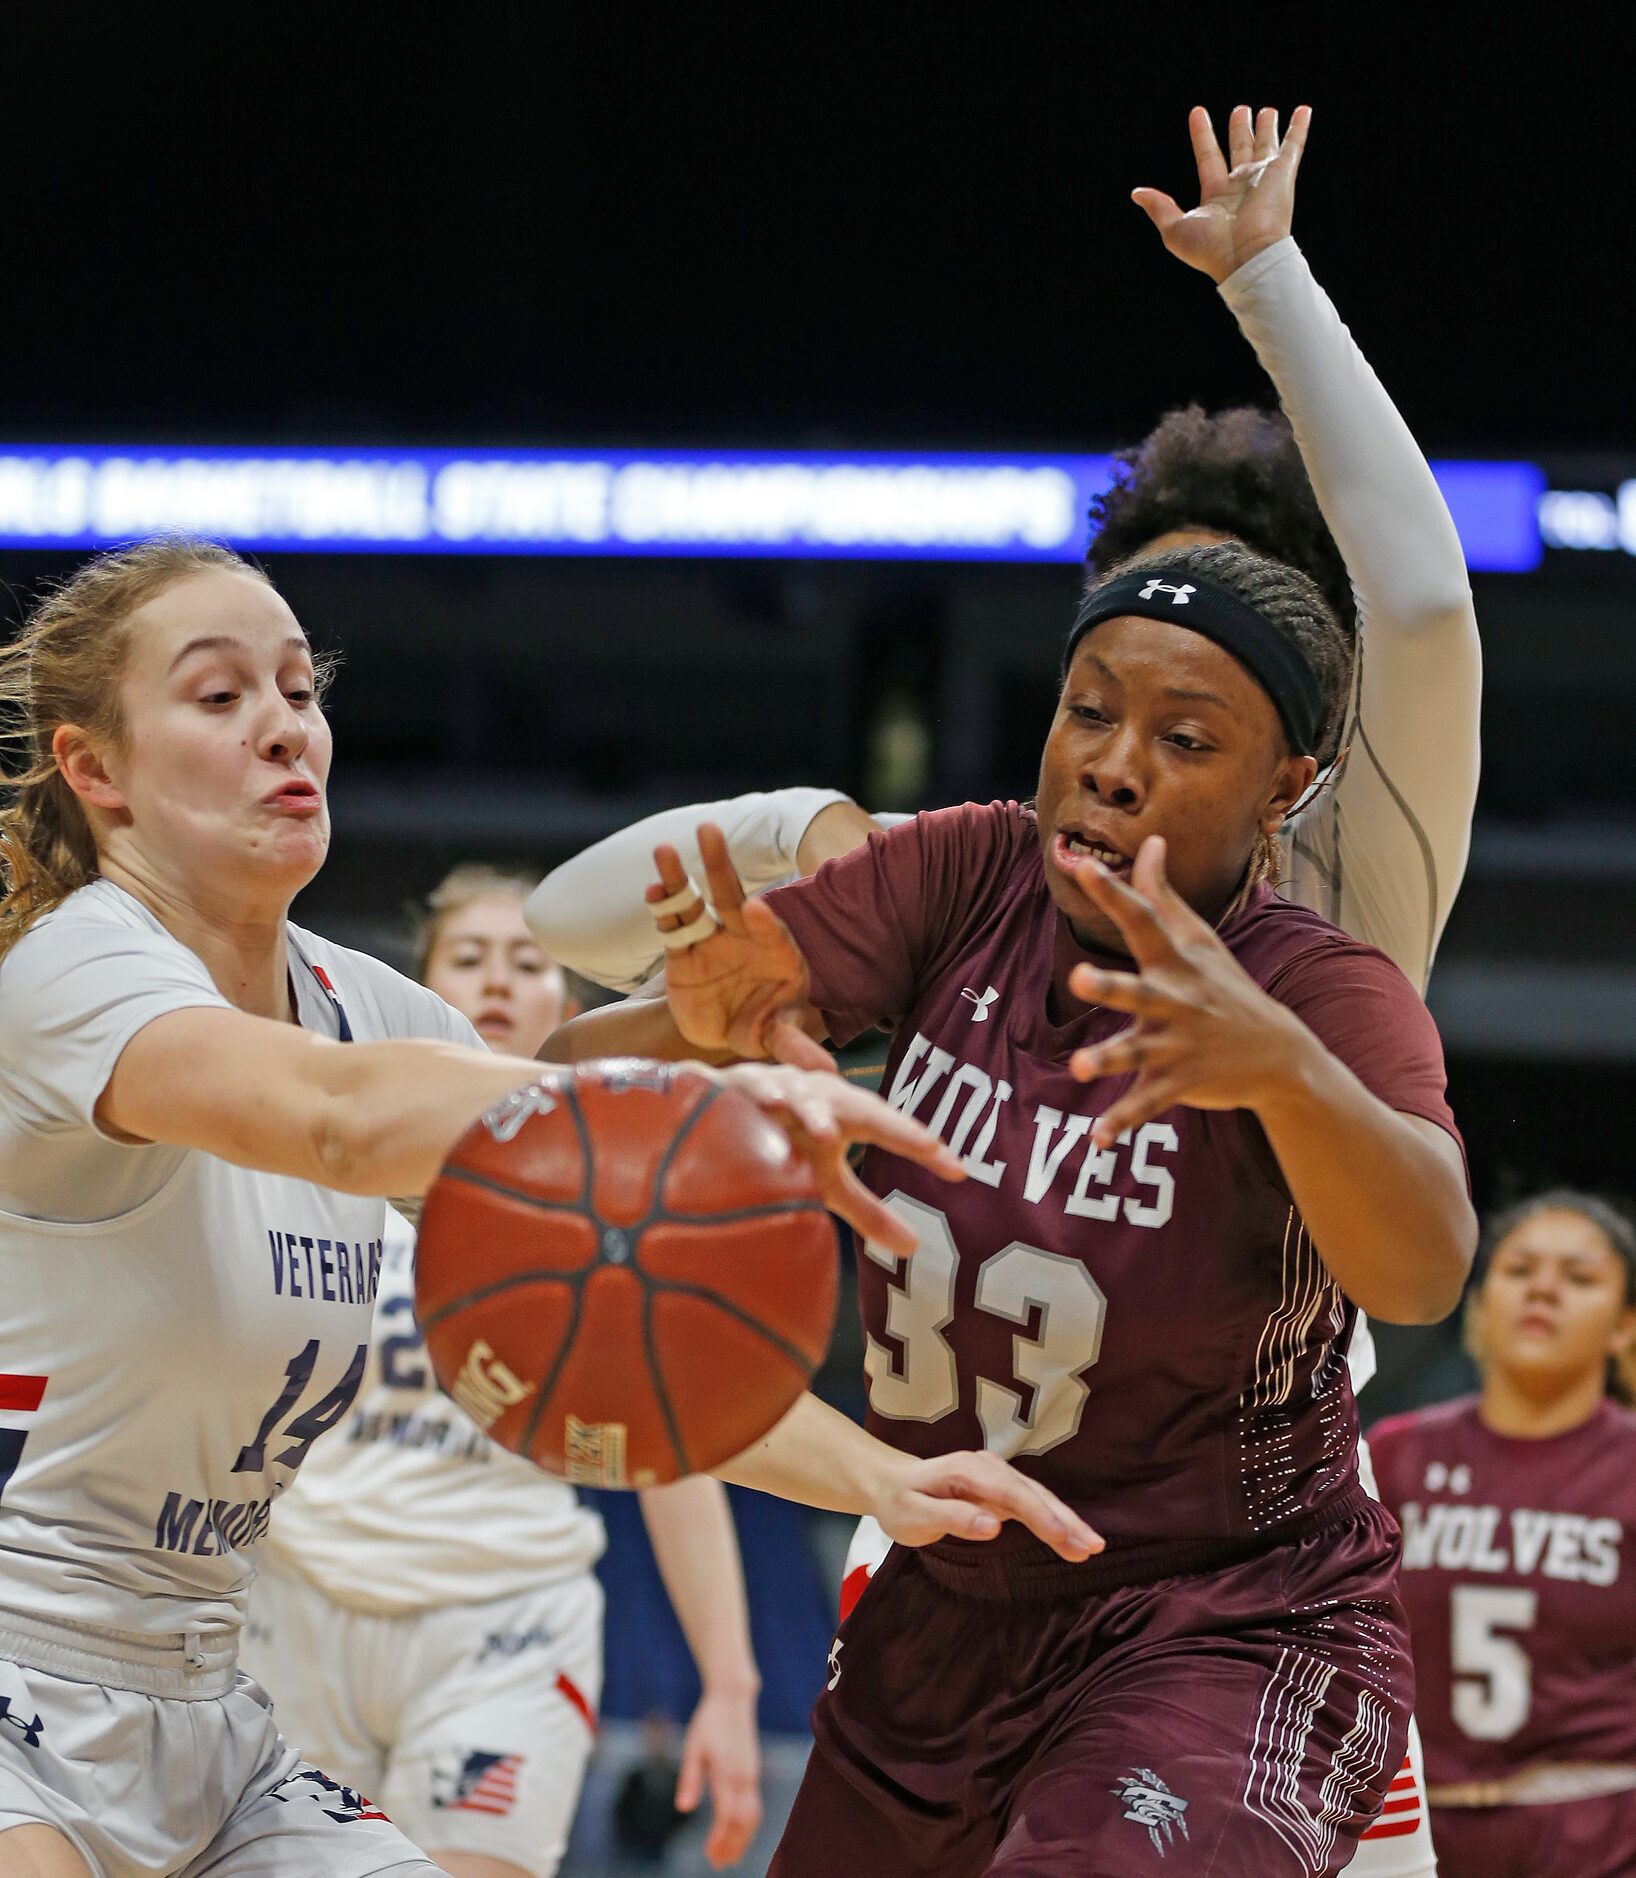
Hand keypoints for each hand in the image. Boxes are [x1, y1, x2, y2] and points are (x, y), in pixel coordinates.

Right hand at [653, 823, 831, 1068]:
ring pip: (693, 902)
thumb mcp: (779, 1035)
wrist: (727, 1030)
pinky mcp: (681, 951)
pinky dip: (661, 907)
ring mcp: (709, 939)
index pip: (770, 931)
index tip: (753, 910)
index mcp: (776, 951)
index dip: (763, 921)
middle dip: (720, 864)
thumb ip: (796, 1046)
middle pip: (730, 894)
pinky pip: (670, 924)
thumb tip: (826, 1072)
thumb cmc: (764, 1025)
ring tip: (663, 850)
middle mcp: (741, 936)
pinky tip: (651, 889)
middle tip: (709, 831)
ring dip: (678, 876)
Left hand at [676, 1685, 762, 1868]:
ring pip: (754, 1816)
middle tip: (720, 1864)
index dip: (720, 1840)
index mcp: (727, 1773)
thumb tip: (682, 1808)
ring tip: (731, 1857)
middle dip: (734, 1846)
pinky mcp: (753, 1772)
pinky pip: (756, 1805)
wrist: (732, 1699)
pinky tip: (739, 1833)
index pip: (727, 1817)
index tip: (710, 1856)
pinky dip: (749, 1825)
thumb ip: (689, 1779)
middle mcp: (744, 1777)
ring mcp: (752, 1775)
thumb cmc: (709, 1723)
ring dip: (744, 1839)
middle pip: (744, 1822)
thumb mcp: (692, 1748)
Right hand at [718, 1062, 964, 1254]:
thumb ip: (868, 1209)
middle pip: (862, 1108)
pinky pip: (753, 1089)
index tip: (959, 1172)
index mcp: (846, 1114)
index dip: (923, 1148)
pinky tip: (769, 1106)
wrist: (725, 1109)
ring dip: (815, 1114)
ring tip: (829, 1137)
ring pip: (804, 1097)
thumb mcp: (828, 1181)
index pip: (892, 1131)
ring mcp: (781, 1087)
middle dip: (892, 1125)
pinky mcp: (741, 1087)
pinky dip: (762, 1096)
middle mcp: (820, 1096)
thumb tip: (914, 1248)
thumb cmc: (786, 1143)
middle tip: (926, 1145)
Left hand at [872, 1448, 1101, 1561]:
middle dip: (1064, 1519)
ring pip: (1038, 1497)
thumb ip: (951, 1519)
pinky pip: (1032, 1503)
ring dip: (1065, 1520)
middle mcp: (987, 1467)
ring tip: (1091, 1546)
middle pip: (1032, 1493)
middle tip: (1092, 1546)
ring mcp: (996, 1475)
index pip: (1011, 1493)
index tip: (1062, 1537)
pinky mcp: (1001, 1489)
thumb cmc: (900, 1503)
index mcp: (967, 1470)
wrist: (890, 1484)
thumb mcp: (914, 1516)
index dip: (1039, 1515)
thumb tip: (992, 1527)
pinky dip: (1054, 1519)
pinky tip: (1072, 1536)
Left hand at [1064, 836, 1310, 1145]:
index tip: (1083, 865)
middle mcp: (1172, 1000)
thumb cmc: (1224, 986)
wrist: (1278, 1052)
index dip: (1112, 891)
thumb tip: (1150, 840)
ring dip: (1107, 1059)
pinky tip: (1097, 1139)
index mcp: (1172, 962)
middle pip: (1134, 990)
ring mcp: (1176, 1043)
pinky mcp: (1178, 1082)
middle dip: (1108, 984)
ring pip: (1135, 1051)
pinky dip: (1122, 1122)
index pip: (1139, 919)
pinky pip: (1146, 1103)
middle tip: (1077, 976)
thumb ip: (1163, 893)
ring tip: (1079, 1068)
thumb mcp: (1198, 938)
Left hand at [1133, 103, 1309, 284]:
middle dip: (1239, 129)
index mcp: (1217, 195)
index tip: (1198, 112)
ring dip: (1265, 127)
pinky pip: (1293, 145)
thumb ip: (1159, 207)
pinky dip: (1299, 128)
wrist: (1246, 257)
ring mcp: (1263, 178)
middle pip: (1239, 149)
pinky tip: (1304, 110)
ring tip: (1265, 110)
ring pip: (1264, 144)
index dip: (1203, 135)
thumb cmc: (1210, 249)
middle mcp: (1241, 185)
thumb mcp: (1175, 229)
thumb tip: (1137, 193)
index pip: (1208, 157)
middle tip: (1240, 110)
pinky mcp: (1283, 174)